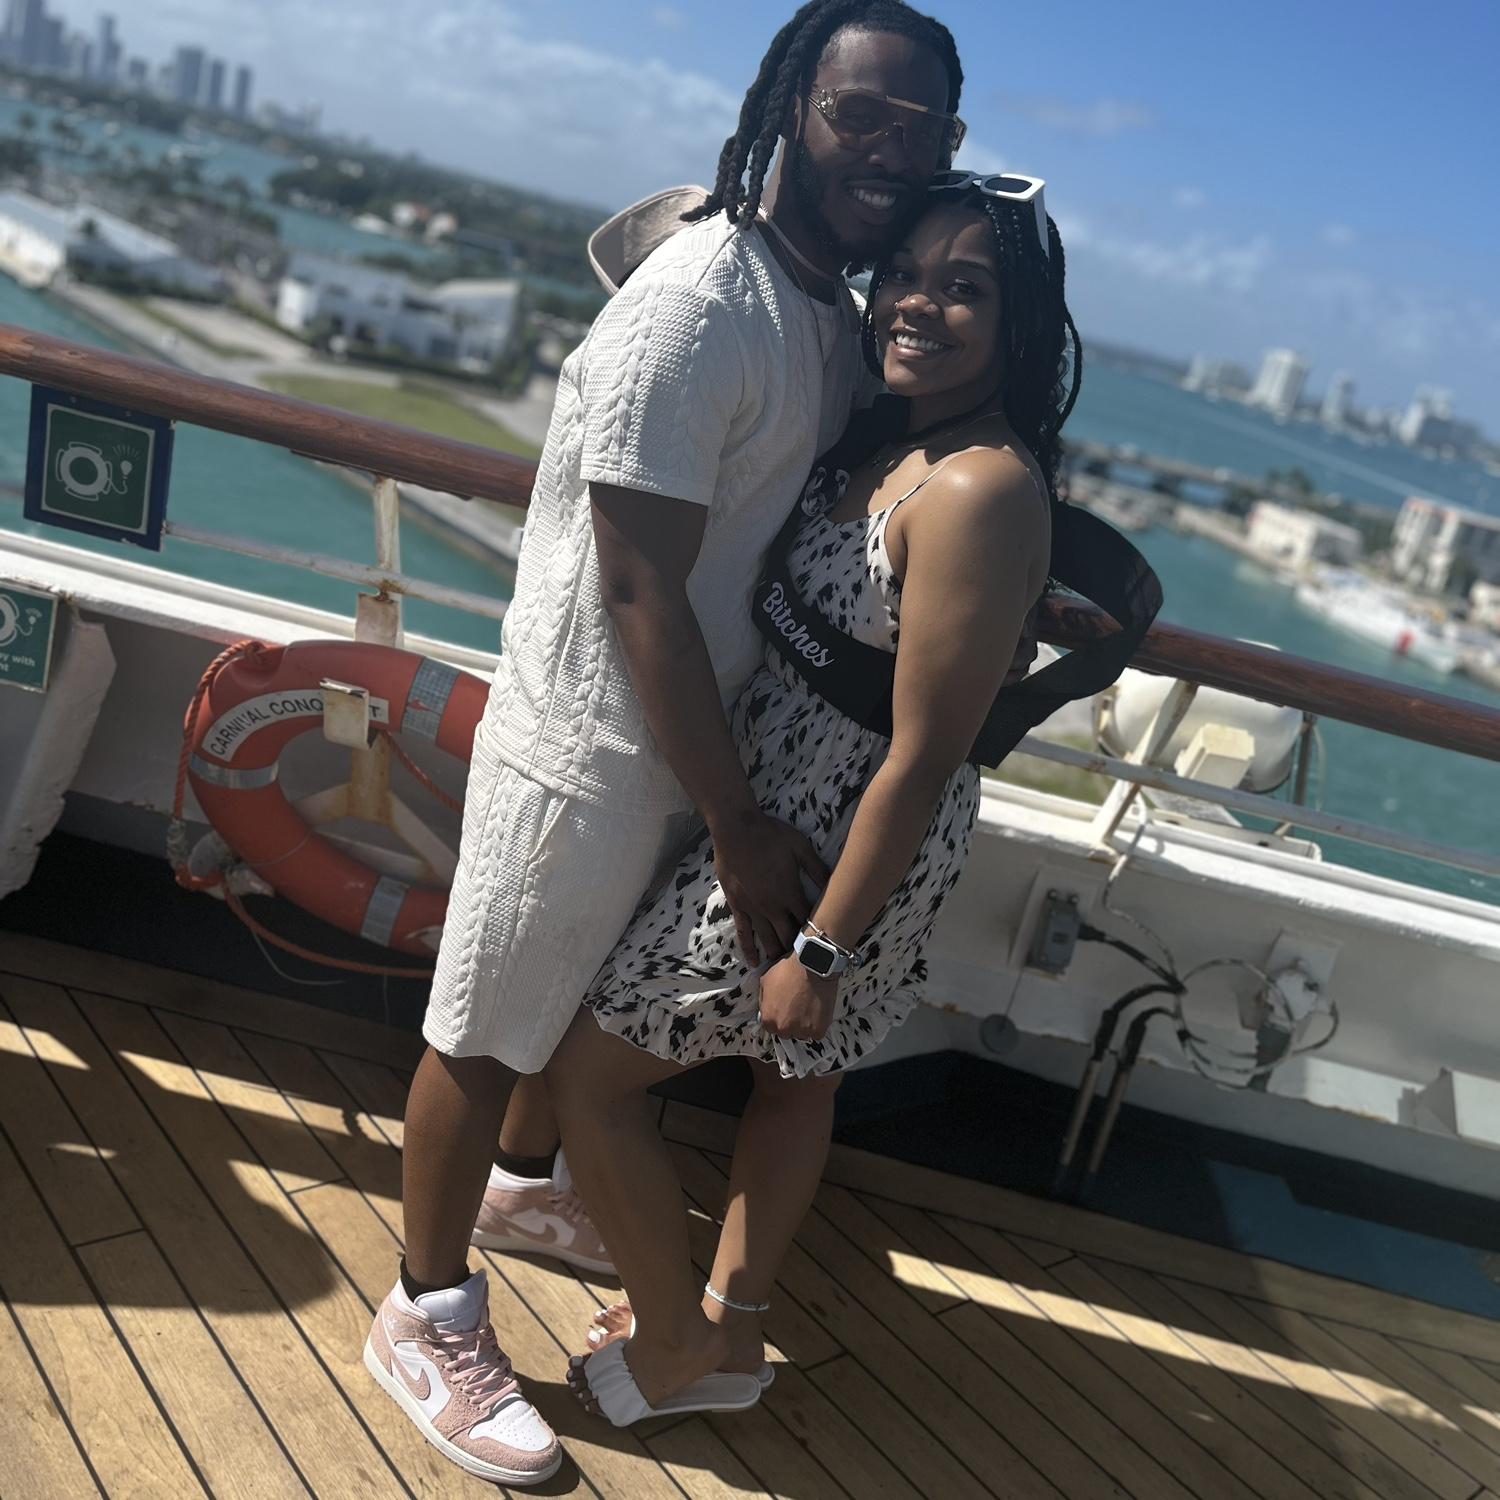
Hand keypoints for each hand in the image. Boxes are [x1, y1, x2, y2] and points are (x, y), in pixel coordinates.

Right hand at [712, 812, 828, 964]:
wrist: (736, 829)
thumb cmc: (770, 835)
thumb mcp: (800, 847)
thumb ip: (817, 868)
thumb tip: (836, 882)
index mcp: (791, 893)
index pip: (808, 922)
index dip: (818, 936)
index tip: (826, 948)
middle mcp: (773, 907)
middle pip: (788, 937)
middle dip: (799, 953)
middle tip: (808, 967)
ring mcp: (754, 909)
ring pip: (767, 940)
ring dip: (777, 956)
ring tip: (784, 972)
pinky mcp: (738, 906)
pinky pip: (743, 933)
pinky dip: (749, 949)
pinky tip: (753, 963)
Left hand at [757, 955, 838, 1042]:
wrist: (812, 965)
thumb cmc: (790, 970)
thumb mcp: (765, 981)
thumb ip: (763, 1000)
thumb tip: (764, 1008)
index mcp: (768, 1020)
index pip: (770, 1027)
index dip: (778, 1017)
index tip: (784, 1011)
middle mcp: (783, 1029)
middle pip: (786, 1032)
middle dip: (790, 1022)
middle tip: (797, 1008)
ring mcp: (801, 1031)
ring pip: (801, 1034)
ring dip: (804, 1025)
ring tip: (808, 1008)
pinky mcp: (818, 1030)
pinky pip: (816, 1034)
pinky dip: (817, 1025)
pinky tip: (816, 1011)